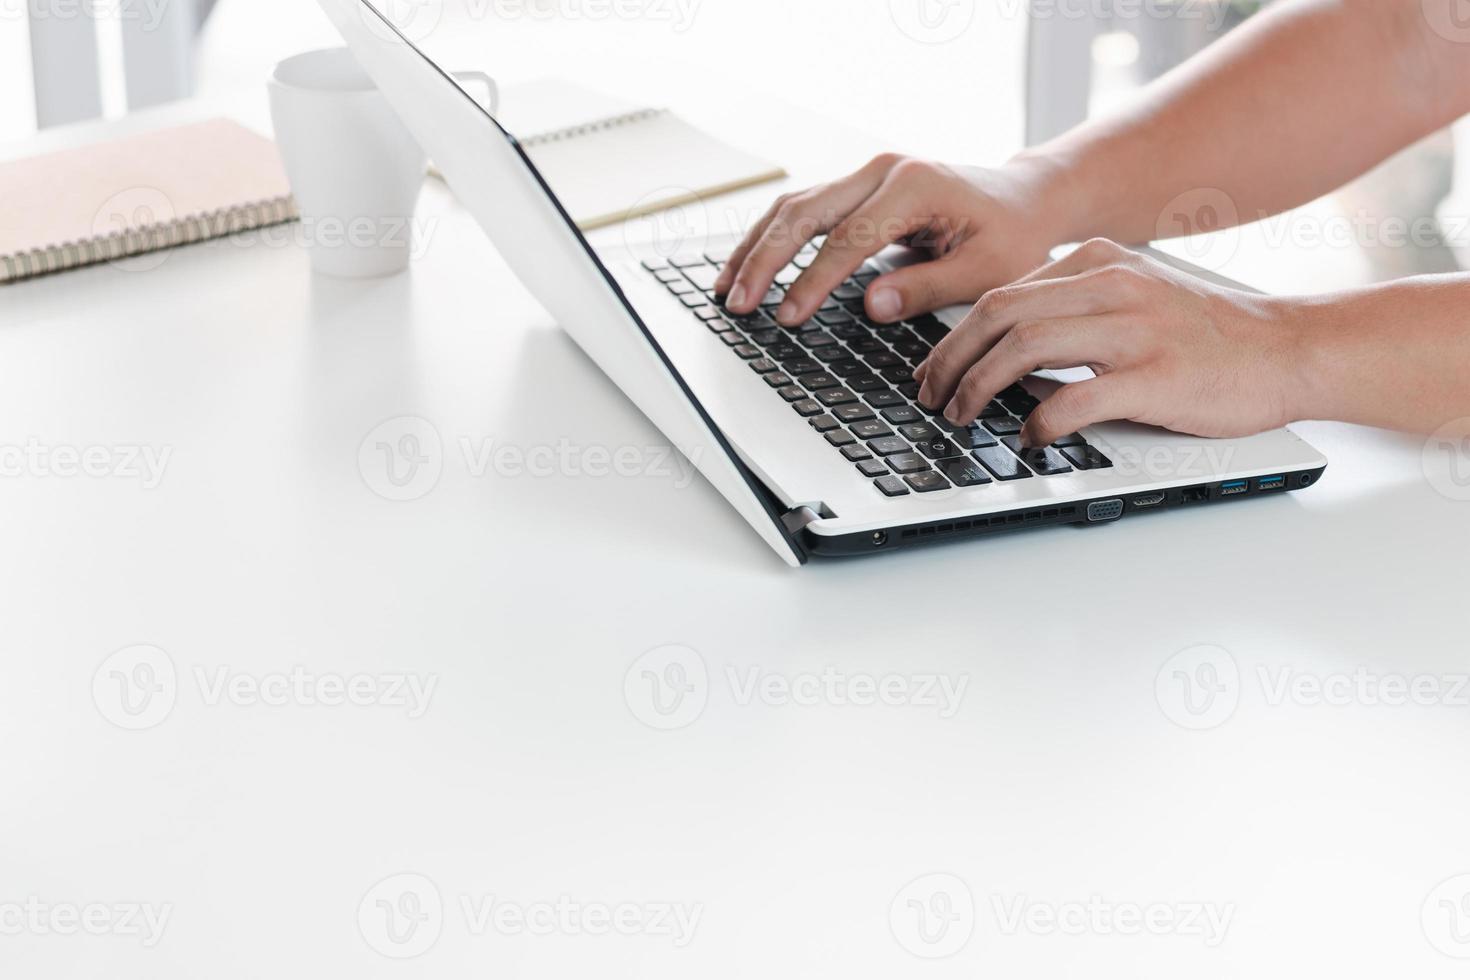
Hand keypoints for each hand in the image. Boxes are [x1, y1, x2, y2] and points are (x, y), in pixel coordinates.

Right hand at [714, 154, 1062, 326]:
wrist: (1023, 200)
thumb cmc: (1012, 238)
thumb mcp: (986, 271)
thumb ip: (928, 288)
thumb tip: (870, 306)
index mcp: (915, 185)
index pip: (848, 238)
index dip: (813, 280)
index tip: (787, 317)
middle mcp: (884, 169)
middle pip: (805, 211)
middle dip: (765, 260)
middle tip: (739, 304)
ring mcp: (867, 173)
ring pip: (794, 205)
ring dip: (756, 246)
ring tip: (727, 288)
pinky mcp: (858, 186)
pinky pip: (803, 208)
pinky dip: (771, 237)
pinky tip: (748, 266)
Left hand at [914, 239, 1306, 445]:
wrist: (1291, 350)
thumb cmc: (1209, 336)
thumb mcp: (1134, 299)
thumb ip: (1074, 311)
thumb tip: (1003, 349)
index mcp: (1100, 262)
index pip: (1002, 293)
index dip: (954, 336)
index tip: (934, 369)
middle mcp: (1113, 286)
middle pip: (999, 313)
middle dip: (950, 359)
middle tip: (931, 396)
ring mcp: (1135, 329)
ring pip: (1023, 347)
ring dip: (978, 386)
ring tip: (963, 416)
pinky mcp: (1157, 377)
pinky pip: (1074, 398)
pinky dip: (1038, 422)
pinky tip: (1028, 439)